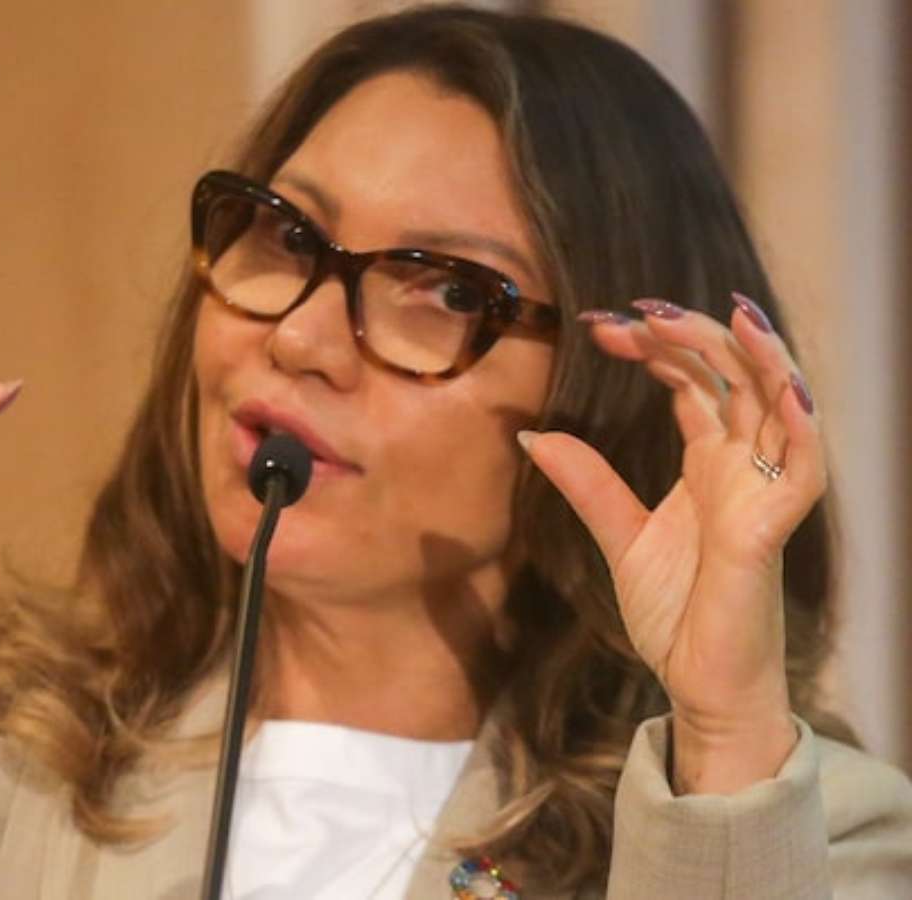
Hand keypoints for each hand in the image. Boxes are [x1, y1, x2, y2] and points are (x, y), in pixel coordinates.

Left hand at [519, 295, 821, 792]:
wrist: (697, 685)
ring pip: (777, 405)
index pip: (694, 384)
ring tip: (717, 315)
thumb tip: (533, 433)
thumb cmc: (677, 614)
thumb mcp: (621, 536)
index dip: (655, 347)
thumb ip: (586, 483)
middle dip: (688, 337)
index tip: (601, 325)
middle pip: (732, 378)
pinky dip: (798, 422)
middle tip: (634, 313)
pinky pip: (801, 467)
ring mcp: (761, 495)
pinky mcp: (770, 531)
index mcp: (710, 464)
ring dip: (749, 356)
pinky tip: (780, 384)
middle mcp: (742, 468)